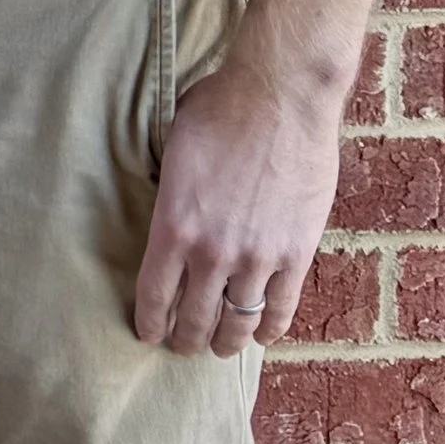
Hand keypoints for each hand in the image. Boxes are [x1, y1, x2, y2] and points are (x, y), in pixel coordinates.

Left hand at [136, 48, 341, 355]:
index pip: (154, 295)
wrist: (279, 96)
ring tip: (220, 347)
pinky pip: (283, 308)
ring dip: (227, 341)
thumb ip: (169, 194)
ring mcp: (258, 257)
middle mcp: (213, 252)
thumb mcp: (172, 151)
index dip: (150, 323)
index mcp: (174, 226)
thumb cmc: (219, 110)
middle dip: (185, 339)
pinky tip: (262, 334)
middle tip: (182, 347)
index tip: (147, 334)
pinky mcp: (297, 253)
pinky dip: (271, 328)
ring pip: (239, 322)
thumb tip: (166, 211)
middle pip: (195, 319)